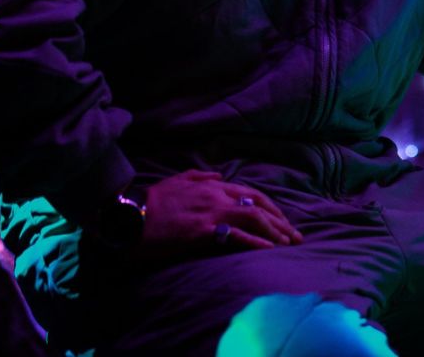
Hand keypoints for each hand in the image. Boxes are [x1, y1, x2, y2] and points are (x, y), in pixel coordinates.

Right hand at [135, 170, 303, 261]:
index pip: (251, 194)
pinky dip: (256, 242)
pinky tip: (270, 250)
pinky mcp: (203, 231)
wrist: (128, 219)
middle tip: (295, 236)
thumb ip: (198, 175)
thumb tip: (217, 175)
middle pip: (259, 205)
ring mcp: (211, 212)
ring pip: (254, 218)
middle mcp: (216, 195)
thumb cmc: (150, 203)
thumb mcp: (175, 181)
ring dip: (275, 232)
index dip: (271, 207)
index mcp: (211, 185)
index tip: (282, 220)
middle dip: (281, 220)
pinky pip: (237, 236)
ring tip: (288, 244)